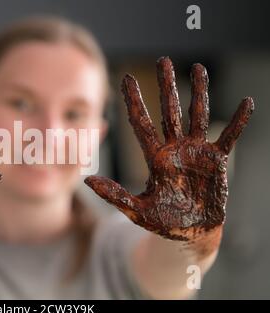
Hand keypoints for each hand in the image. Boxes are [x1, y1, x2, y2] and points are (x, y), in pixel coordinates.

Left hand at [85, 57, 253, 241]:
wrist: (190, 233)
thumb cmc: (163, 221)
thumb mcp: (136, 209)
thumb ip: (114, 194)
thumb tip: (87, 180)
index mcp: (154, 157)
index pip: (141, 123)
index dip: (134, 101)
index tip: (126, 78)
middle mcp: (174, 148)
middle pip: (169, 110)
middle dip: (166, 86)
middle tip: (164, 60)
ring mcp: (196, 151)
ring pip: (197, 115)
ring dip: (199, 92)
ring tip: (198, 67)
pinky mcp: (216, 160)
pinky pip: (229, 137)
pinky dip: (238, 122)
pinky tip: (246, 103)